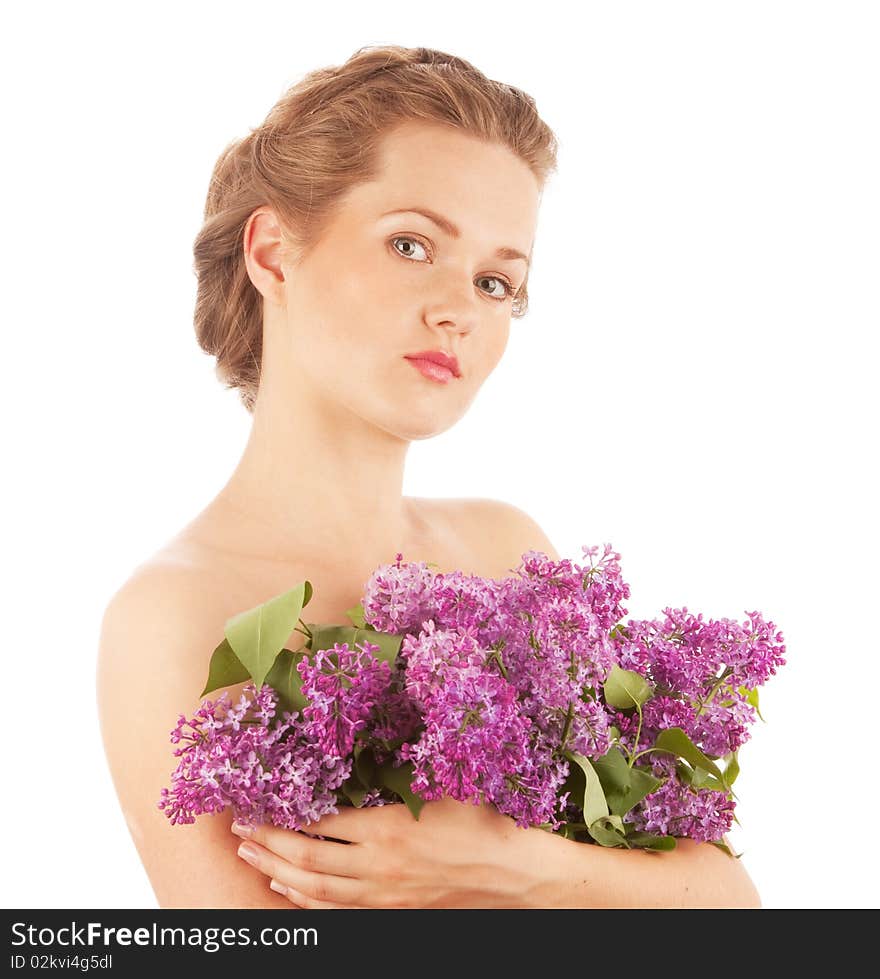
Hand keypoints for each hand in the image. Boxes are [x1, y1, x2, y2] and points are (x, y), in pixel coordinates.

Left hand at [232, 797, 555, 908]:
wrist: (511, 873)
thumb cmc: (481, 821)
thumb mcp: (440, 784)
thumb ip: (398, 771)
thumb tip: (364, 745)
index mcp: (387, 829)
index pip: (320, 823)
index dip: (285, 813)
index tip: (260, 799)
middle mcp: (377, 866)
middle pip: (306, 859)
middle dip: (267, 843)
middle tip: (238, 829)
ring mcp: (382, 894)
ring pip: (314, 890)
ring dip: (276, 872)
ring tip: (250, 856)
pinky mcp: (391, 910)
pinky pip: (336, 910)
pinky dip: (305, 901)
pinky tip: (287, 889)